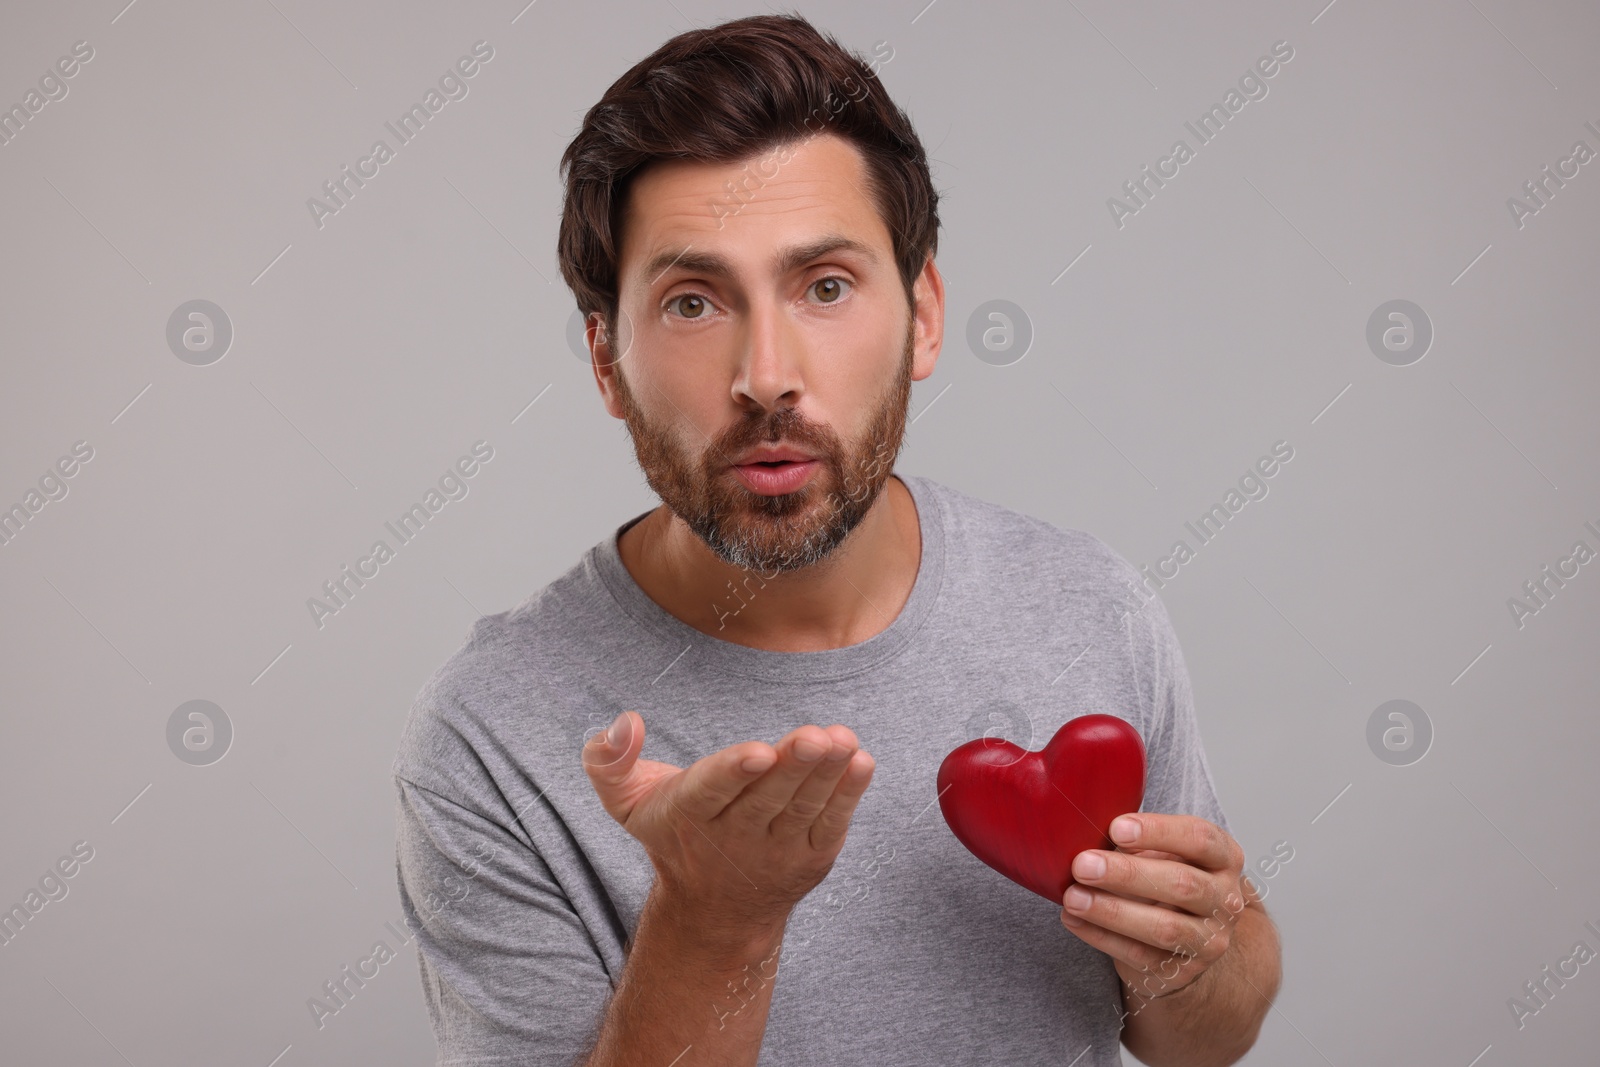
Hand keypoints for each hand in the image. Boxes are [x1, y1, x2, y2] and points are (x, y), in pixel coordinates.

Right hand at [581, 710, 875, 937]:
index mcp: (690, 815)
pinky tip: (861, 762)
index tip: (758, 752)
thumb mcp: (627, 803)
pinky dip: (849, 796)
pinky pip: (832, 825)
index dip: (735, 772)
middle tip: (815, 736)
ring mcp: (777, 850)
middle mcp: (735, 837)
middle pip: (767, 798)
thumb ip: (609, 760)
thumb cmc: (673, 835)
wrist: (713, 913)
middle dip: (793, 767)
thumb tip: (625, 721)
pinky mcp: (812, 858)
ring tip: (843, 740)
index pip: (713, 791)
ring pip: (803, 809)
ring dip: (827, 775)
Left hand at [1059, 813, 1248, 1004]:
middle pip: (1182, 883)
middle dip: (1127, 874)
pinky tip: (1074, 919)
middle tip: (1082, 865)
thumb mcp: (1164, 851)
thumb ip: (1137, 841)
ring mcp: (1209, 940)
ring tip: (1073, 897)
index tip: (1116, 828)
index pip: (1200, 838)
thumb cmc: (1167, 878)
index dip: (1158, 831)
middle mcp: (1225, 900)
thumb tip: (1086, 832)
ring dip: (1112, 911)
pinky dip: (1101, 936)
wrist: (1187, 935)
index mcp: (1224, 858)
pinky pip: (1139, 955)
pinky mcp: (1183, 970)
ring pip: (1164, 927)